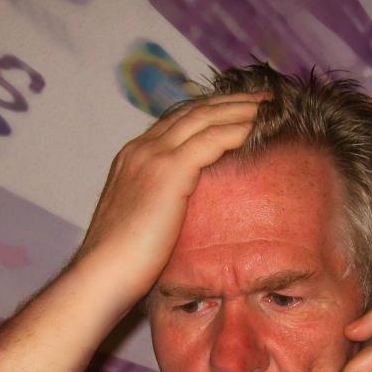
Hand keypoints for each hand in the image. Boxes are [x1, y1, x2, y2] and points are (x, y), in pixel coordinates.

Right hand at [74, 93, 266, 308]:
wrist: (102, 274)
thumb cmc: (125, 261)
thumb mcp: (144, 220)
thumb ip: (162, 203)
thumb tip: (185, 212)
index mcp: (134, 157)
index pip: (178, 120)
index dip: (211, 111)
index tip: (239, 108)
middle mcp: (141, 149)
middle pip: (193, 111)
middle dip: (231, 101)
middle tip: (263, 97)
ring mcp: (153, 156)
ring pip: (205, 118)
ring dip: (239, 108)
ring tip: (268, 105)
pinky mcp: (168, 172)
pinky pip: (211, 140)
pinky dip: (237, 130)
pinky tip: (257, 127)